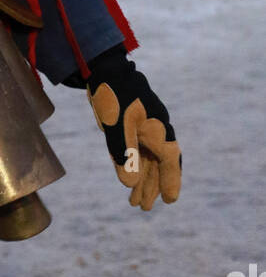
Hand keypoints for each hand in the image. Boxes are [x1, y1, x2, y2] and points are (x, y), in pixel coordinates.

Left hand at [87, 46, 180, 210]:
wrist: (104, 68)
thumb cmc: (113, 93)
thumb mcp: (116, 123)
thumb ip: (124, 152)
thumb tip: (130, 183)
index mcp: (158, 127)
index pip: (169, 159)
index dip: (170, 180)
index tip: (170, 200)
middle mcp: (154, 129)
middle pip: (158, 163)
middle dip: (152, 186)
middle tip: (143, 208)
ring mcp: (143, 128)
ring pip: (146, 160)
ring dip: (141, 180)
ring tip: (134, 203)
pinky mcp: (130, 126)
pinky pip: (135, 151)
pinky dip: (132, 166)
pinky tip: (128, 180)